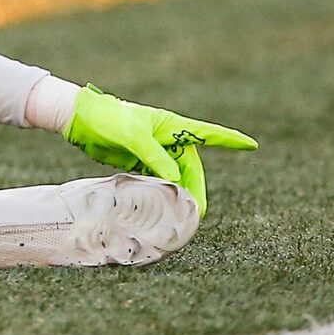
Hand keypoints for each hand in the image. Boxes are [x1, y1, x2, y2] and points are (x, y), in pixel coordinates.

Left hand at [66, 84, 255, 213]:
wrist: (82, 121)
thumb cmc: (109, 119)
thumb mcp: (132, 135)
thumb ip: (154, 155)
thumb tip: (174, 180)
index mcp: (171, 126)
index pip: (207, 134)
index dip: (229, 140)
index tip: (251, 145)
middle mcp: (167, 140)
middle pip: (191, 168)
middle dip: (196, 189)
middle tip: (197, 212)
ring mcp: (155, 153)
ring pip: (176, 178)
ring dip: (180, 195)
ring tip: (182, 215)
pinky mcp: (141, 163)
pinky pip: (159, 182)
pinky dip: (164, 195)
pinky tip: (164, 208)